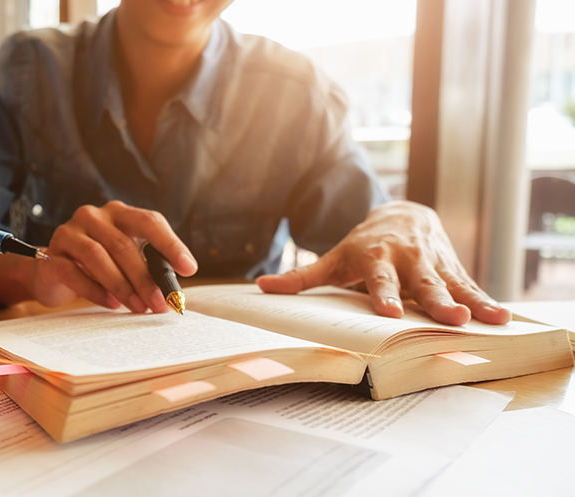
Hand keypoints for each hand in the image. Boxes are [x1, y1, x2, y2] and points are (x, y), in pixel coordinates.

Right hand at [31, 200, 197, 312]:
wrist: (53, 273)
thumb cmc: (98, 266)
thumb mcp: (125, 261)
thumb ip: (148, 266)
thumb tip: (174, 291)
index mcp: (118, 213)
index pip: (149, 221)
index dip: (171, 244)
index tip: (189, 268)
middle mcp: (92, 216)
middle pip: (123, 244)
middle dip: (145, 278)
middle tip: (160, 303)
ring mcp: (69, 233)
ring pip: (98, 257)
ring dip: (122, 286)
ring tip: (138, 307)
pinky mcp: (52, 256)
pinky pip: (74, 273)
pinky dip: (96, 291)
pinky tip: (112, 305)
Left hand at [256, 201, 510, 325]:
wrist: (402, 215)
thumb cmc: (363, 246)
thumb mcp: (334, 258)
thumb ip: (301, 277)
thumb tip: (261, 287)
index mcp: (376, 257)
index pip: (379, 279)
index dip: (384, 295)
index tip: (389, 312)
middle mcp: (408, 259)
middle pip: (422, 282)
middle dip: (435, 300)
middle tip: (448, 318)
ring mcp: (433, 264)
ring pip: (451, 285)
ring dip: (467, 302)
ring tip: (483, 319)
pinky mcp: (453, 269)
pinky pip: (471, 287)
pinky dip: (486, 302)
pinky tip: (503, 319)